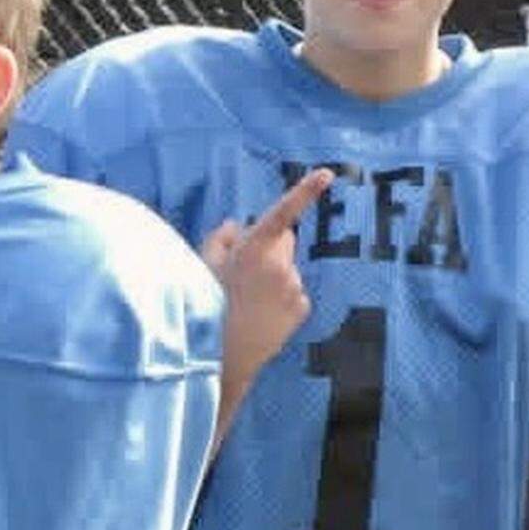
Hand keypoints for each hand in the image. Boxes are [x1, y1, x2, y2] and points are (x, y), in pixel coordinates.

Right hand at [203, 167, 333, 374]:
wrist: (222, 355)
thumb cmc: (206, 304)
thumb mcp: (202, 265)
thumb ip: (221, 237)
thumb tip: (237, 226)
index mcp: (254, 248)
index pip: (282, 213)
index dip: (305, 191)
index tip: (327, 173)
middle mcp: (280, 265)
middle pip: (283, 241)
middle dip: (269, 247)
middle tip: (242, 270)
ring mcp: (294, 287)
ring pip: (287, 269)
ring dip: (273, 276)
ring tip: (247, 300)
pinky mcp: (301, 308)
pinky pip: (293, 292)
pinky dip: (281, 298)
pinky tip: (261, 314)